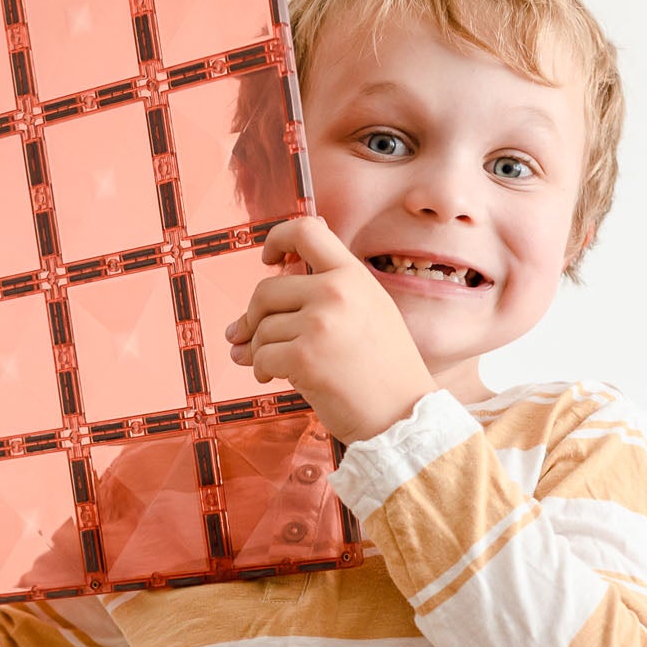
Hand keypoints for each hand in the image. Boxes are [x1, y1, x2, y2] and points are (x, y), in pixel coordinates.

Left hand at [223, 217, 437, 444]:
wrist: (402, 414)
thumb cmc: (384, 370)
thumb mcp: (370, 311)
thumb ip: (330, 291)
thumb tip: (268, 285)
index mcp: (353, 275)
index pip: (307, 232)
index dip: (277, 239)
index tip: (268, 259)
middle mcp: (336, 292)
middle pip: (267, 290)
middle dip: (252, 316)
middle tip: (244, 334)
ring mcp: (319, 323)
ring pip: (262, 328)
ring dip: (256, 349)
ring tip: (266, 365)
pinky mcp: (304, 357)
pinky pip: (262, 356)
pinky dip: (261, 368)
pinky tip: (272, 377)